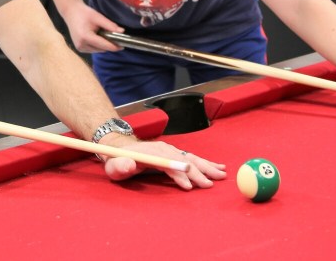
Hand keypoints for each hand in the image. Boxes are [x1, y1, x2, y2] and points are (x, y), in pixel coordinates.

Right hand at [64, 2, 123, 52]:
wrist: (71, 13)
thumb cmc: (84, 13)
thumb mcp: (98, 17)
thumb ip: (110, 25)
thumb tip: (122, 32)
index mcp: (85, 37)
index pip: (104, 45)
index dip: (114, 46)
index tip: (123, 46)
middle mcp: (82, 45)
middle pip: (102, 49)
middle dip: (109, 44)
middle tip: (115, 36)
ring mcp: (80, 48)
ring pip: (98, 50)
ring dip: (104, 45)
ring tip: (103, 34)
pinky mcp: (80, 49)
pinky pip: (94, 50)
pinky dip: (98, 45)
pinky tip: (97, 37)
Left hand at [102, 139, 226, 189]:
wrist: (121, 149)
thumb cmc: (117, 161)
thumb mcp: (114, 165)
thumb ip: (120, 166)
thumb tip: (129, 165)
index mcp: (152, 153)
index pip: (168, 163)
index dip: (178, 175)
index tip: (189, 187)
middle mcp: (164, 149)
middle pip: (184, 160)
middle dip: (198, 172)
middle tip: (210, 185)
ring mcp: (170, 149)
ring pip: (191, 158)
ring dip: (206, 166)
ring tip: (221, 174)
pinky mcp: (174, 152)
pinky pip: (191, 157)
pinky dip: (205, 162)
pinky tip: (217, 166)